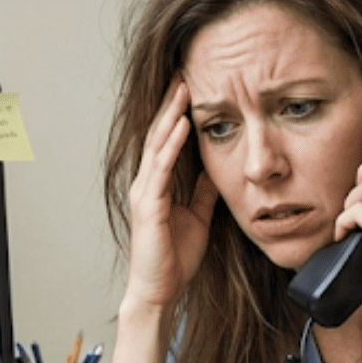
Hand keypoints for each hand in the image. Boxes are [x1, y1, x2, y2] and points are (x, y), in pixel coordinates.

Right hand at [124, 77, 216, 311]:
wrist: (160, 290)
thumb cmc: (174, 258)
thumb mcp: (199, 217)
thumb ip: (203, 193)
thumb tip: (215, 170)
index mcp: (158, 185)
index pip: (167, 141)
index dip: (177, 113)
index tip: (191, 87)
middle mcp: (147, 183)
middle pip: (159, 134)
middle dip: (172, 103)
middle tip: (184, 73)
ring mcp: (145, 192)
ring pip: (158, 144)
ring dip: (171, 114)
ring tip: (183, 88)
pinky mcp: (149, 205)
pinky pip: (161, 168)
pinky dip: (172, 145)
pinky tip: (183, 125)